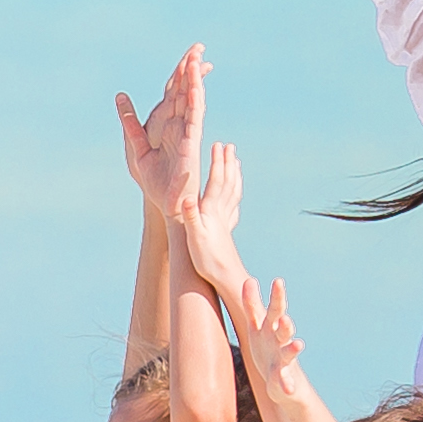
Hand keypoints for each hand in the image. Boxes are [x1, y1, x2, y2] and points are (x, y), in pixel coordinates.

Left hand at [115, 44, 204, 207]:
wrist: (165, 203)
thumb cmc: (154, 181)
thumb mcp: (136, 147)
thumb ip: (130, 122)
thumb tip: (120, 97)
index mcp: (167, 125)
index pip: (174, 94)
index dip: (179, 75)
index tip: (186, 56)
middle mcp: (180, 126)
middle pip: (186, 91)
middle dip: (190, 70)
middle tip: (197, 47)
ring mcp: (187, 132)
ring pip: (192, 100)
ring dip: (194, 80)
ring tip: (196, 59)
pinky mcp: (191, 142)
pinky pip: (194, 117)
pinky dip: (195, 100)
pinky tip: (196, 85)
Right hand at [175, 139, 249, 288]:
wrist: (225, 276)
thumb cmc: (207, 259)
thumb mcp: (195, 238)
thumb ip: (191, 217)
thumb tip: (187, 198)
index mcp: (212, 211)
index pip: (216, 180)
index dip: (217, 162)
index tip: (218, 145)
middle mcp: (221, 212)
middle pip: (228, 182)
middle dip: (228, 163)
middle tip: (229, 147)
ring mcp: (226, 220)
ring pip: (234, 192)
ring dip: (234, 175)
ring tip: (235, 163)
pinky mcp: (227, 228)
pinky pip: (234, 205)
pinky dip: (235, 193)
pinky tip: (235, 194)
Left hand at [222, 268, 301, 399]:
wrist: (282, 382)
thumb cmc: (267, 348)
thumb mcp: (257, 326)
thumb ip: (252, 305)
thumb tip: (249, 279)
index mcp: (268, 327)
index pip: (267, 309)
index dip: (267, 297)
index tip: (270, 281)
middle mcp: (278, 339)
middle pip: (280, 322)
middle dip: (281, 309)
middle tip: (282, 298)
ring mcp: (282, 358)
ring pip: (287, 351)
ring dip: (292, 348)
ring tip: (298, 344)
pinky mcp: (282, 377)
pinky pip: (284, 380)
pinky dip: (287, 384)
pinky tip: (289, 388)